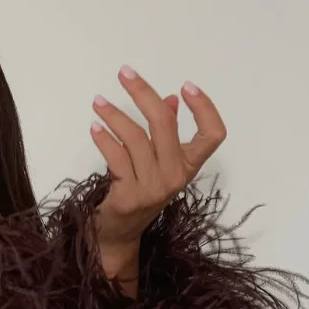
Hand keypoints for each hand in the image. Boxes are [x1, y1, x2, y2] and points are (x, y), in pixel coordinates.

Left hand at [90, 66, 227, 262]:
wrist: (118, 233)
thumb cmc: (138, 192)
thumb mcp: (157, 164)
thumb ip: (166, 134)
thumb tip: (170, 100)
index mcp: (188, 167)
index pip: (213, 135)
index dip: (205, 107)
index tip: (186, 86)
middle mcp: (175, 177)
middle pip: (165, 124)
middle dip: (143, 93)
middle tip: (124, 74)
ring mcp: (152, 188)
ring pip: (135, 138)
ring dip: (113, 115)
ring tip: (98, 103)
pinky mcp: (128, 196)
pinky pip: (115, 158)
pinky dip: (104, 138)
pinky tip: (95, 128)